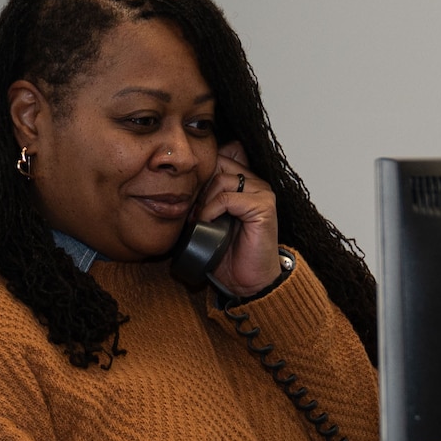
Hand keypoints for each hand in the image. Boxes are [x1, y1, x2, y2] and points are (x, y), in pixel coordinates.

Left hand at [197, 142, 280, 296]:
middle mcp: (256, 183)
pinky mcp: (263, 206)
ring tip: (199, 219)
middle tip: (193, 210)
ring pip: (221, 179)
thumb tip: (178, 187)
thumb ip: (203, 200)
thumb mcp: (210, 221)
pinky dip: (211, 210)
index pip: (218, 159)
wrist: (248, 282)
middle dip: (200, 185)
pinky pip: (227, 197)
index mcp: (244, 183)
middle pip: (218, 163)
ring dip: (203, 200)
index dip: (200, 176)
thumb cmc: (230, 254)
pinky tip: (207, 223)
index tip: (190, 201)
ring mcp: (262, 193)